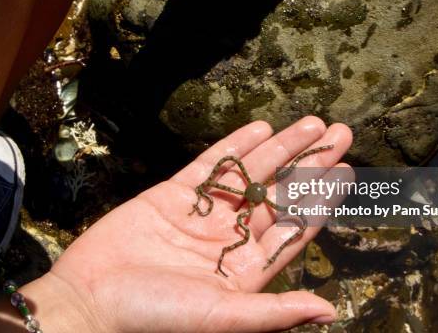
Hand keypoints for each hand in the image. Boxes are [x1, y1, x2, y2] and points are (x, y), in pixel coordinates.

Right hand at [20, 117, 352, 332]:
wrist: (91, 300)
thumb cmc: (156, 316)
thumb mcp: (222, 316)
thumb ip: (276, 312)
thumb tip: (330, 311)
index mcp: (248, 267)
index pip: (295, 225)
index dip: (322, 198)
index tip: (346, 171)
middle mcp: (231, 236)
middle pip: (280, 192)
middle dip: (311, 163)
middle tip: (340, 134)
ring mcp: (204, 213)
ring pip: (252, 173)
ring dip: (282, 147)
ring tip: (312, 123)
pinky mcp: (175, 194)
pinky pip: (211, 165)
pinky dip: (235, 146)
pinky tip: (260, 129)